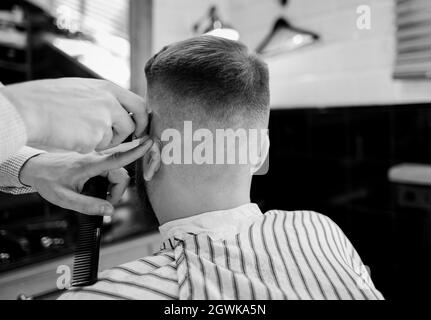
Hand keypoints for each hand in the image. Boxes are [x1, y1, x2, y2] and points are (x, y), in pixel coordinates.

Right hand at [0, 78, 148, 152]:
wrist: (30, 109)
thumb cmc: (50, 99)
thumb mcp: (83, 89)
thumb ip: (104, 98)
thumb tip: (123, 111)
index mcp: (108, 88)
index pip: (139, 103)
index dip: (144, 118)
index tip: (141, 128)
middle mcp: (110, 102)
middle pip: (133, 124)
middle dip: (133, 134)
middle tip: (128, 140)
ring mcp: (104, 119)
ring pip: (115, 139)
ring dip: (104, 142)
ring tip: (82, 133)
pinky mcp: (95, 136)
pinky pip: (98, 147)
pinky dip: (88, 146)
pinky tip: (72, 136)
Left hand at [20, 137, 157, 215]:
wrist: (36, 167)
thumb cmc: (48, 181)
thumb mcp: (64, 199)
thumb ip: (88, 206)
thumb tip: (110, 211)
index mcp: (90, 164)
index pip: (118, 158)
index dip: (135, 152)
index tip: (150, 143)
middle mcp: (96, 158)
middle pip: (121, 174)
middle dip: (118, 192)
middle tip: (104, 204)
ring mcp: (96, 158)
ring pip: (118, 173)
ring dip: (114, 188)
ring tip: (100, 198)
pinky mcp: (95, 160)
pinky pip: (111, 170)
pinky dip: (111, 182)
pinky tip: (100, 189)